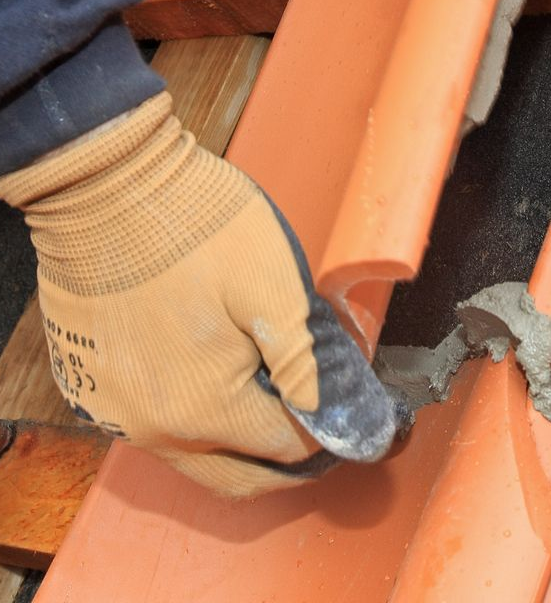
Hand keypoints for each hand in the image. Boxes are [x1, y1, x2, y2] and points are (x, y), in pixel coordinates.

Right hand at [0, 93, 406, 497]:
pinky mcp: (91, 383)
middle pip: (236, 474)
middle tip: (319, 421)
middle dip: (285, 456)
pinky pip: (151, 422)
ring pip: (191, 453)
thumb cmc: (196, 226)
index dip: (328, 430)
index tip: (350, 406)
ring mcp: (114, 409)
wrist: (110, 185)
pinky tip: (215, 370)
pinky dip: (190, 412)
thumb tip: (338, 416)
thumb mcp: (275, 289)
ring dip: (236, 436)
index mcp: (202, 410)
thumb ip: (308, 363)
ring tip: (273, 391)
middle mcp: (150, 429)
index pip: (285, 450)